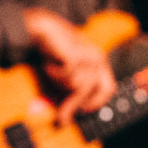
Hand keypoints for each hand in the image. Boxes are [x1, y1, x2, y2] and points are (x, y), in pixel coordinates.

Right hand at [23, 8, 116, 123]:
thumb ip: (68, 92)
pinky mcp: (77, 56)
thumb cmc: (51, 51)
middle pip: (91, 91)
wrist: (40, 28)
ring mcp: (89, 57)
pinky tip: (48, 64)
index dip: (95, 102)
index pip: (107, 89)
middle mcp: (98, 59)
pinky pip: (67, 77)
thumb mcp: (62, 74)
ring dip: (59, 83)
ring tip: (49, 70)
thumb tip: (66, 120)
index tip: (82, 113)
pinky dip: (54, 74)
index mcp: (99, 62)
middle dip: (75, 104)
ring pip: (77, 86)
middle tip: (62, 117)